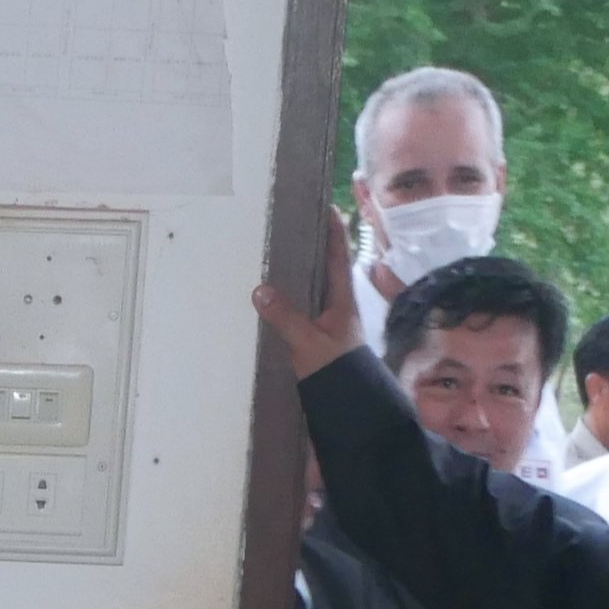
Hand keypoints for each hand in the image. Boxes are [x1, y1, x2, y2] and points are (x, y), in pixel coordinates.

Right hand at [247, 207, 367, 382]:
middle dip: (316, 243)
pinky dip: (293, 294)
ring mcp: (328, 319)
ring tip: (283, 251)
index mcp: (342, 297)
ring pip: (316, 284)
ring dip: (303, 268)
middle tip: (298, 222)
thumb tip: (260, 290)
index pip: (340, 255)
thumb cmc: (336, 369)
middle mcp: (337, 303)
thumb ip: (286, 317)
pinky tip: (278, 294)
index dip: (335, 230)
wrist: (349, 403)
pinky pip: (305, 305)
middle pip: (327, 265)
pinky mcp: (318, 334)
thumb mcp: (308, 342)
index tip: (326, 205)